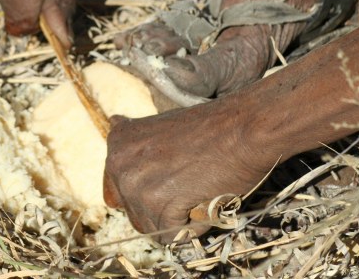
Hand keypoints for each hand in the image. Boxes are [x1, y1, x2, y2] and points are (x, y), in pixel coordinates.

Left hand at [102, 107, 272, 243]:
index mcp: (119, 143)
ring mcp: (135, 184)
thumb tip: (114, 123)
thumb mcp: (163, 125)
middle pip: (135, 213)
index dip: (151, 191)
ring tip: (200, 186)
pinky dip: (195, 225)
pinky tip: (207, 196)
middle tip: (192, 180)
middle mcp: (119, 163)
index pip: (119, 191)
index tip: (173, 178)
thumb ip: (139, 141)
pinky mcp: (157, 203)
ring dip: (180, 217)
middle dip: (164, 208)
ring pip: (153, 227)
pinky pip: (173, 235)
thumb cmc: (214, 128)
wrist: (245, 127)